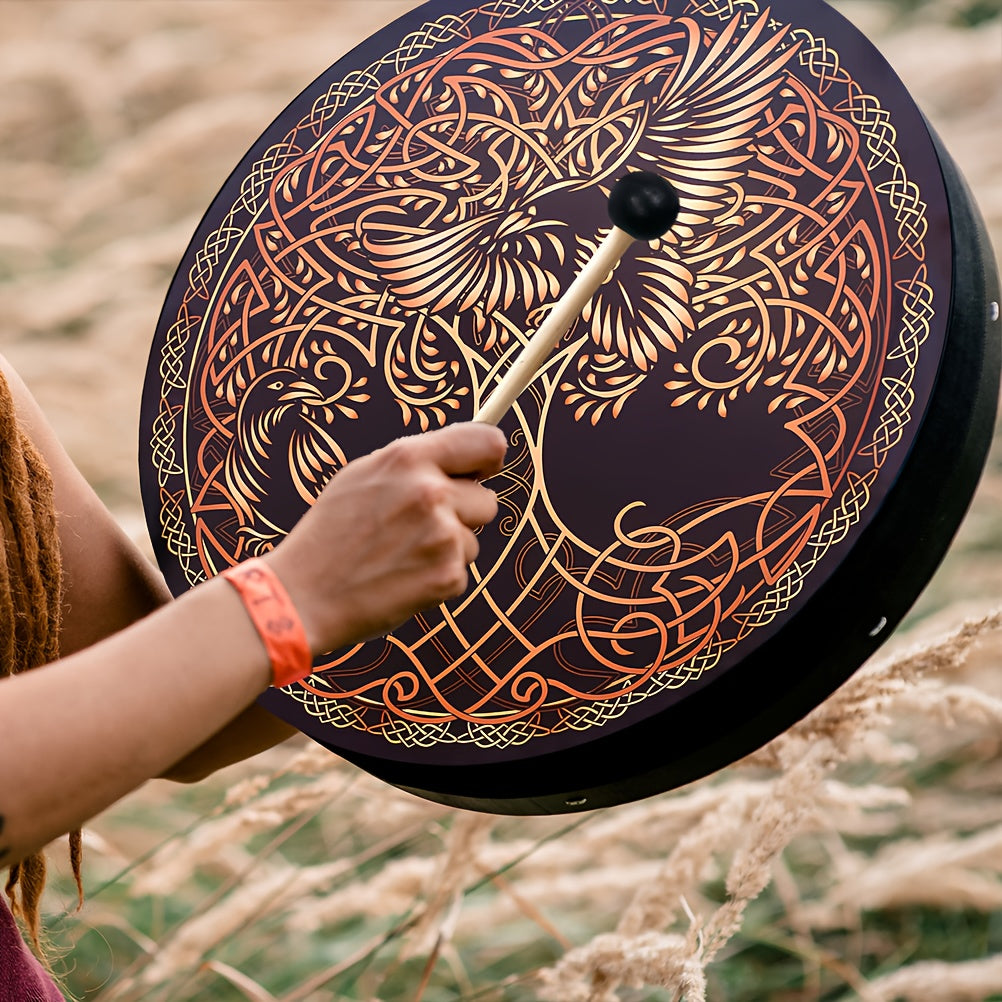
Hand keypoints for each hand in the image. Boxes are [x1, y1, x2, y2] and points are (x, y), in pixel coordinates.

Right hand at [266, 423, 506, 653]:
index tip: (483, 471)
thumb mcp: (364, 476)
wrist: (302, 595)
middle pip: (487, 500)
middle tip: (418, 528)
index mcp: (408, 458)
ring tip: (399, 555)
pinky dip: (437, 578)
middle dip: (463, 514)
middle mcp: (430, 492)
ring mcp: (443, 536)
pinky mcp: (448, 576)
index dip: (489, 458)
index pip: (487, 441)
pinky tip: (400, 578)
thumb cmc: (332, 533)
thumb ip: (415, 463)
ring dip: (447, 549)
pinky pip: (460, 572)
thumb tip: (465, 459)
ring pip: (473, 540)